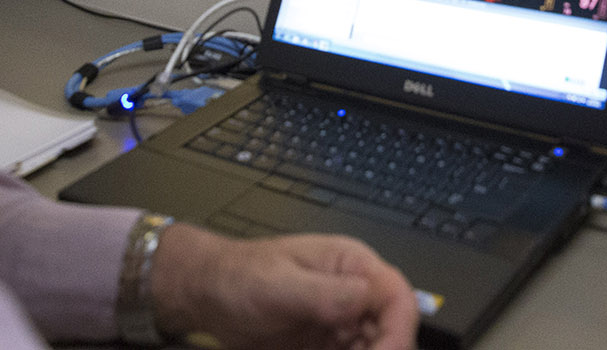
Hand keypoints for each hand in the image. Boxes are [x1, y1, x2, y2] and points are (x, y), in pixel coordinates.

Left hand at [150, 224, 417, 349]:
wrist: (208, 294)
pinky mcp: (327, 344)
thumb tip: (367, 295)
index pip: (397, 298)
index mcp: (351, 265)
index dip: (398, 332)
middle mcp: (353, 294)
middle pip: (390, 332)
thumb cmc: (239, 276)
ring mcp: (341, 322)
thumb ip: (325, 291)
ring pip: (371, 348)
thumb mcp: (280, 284)